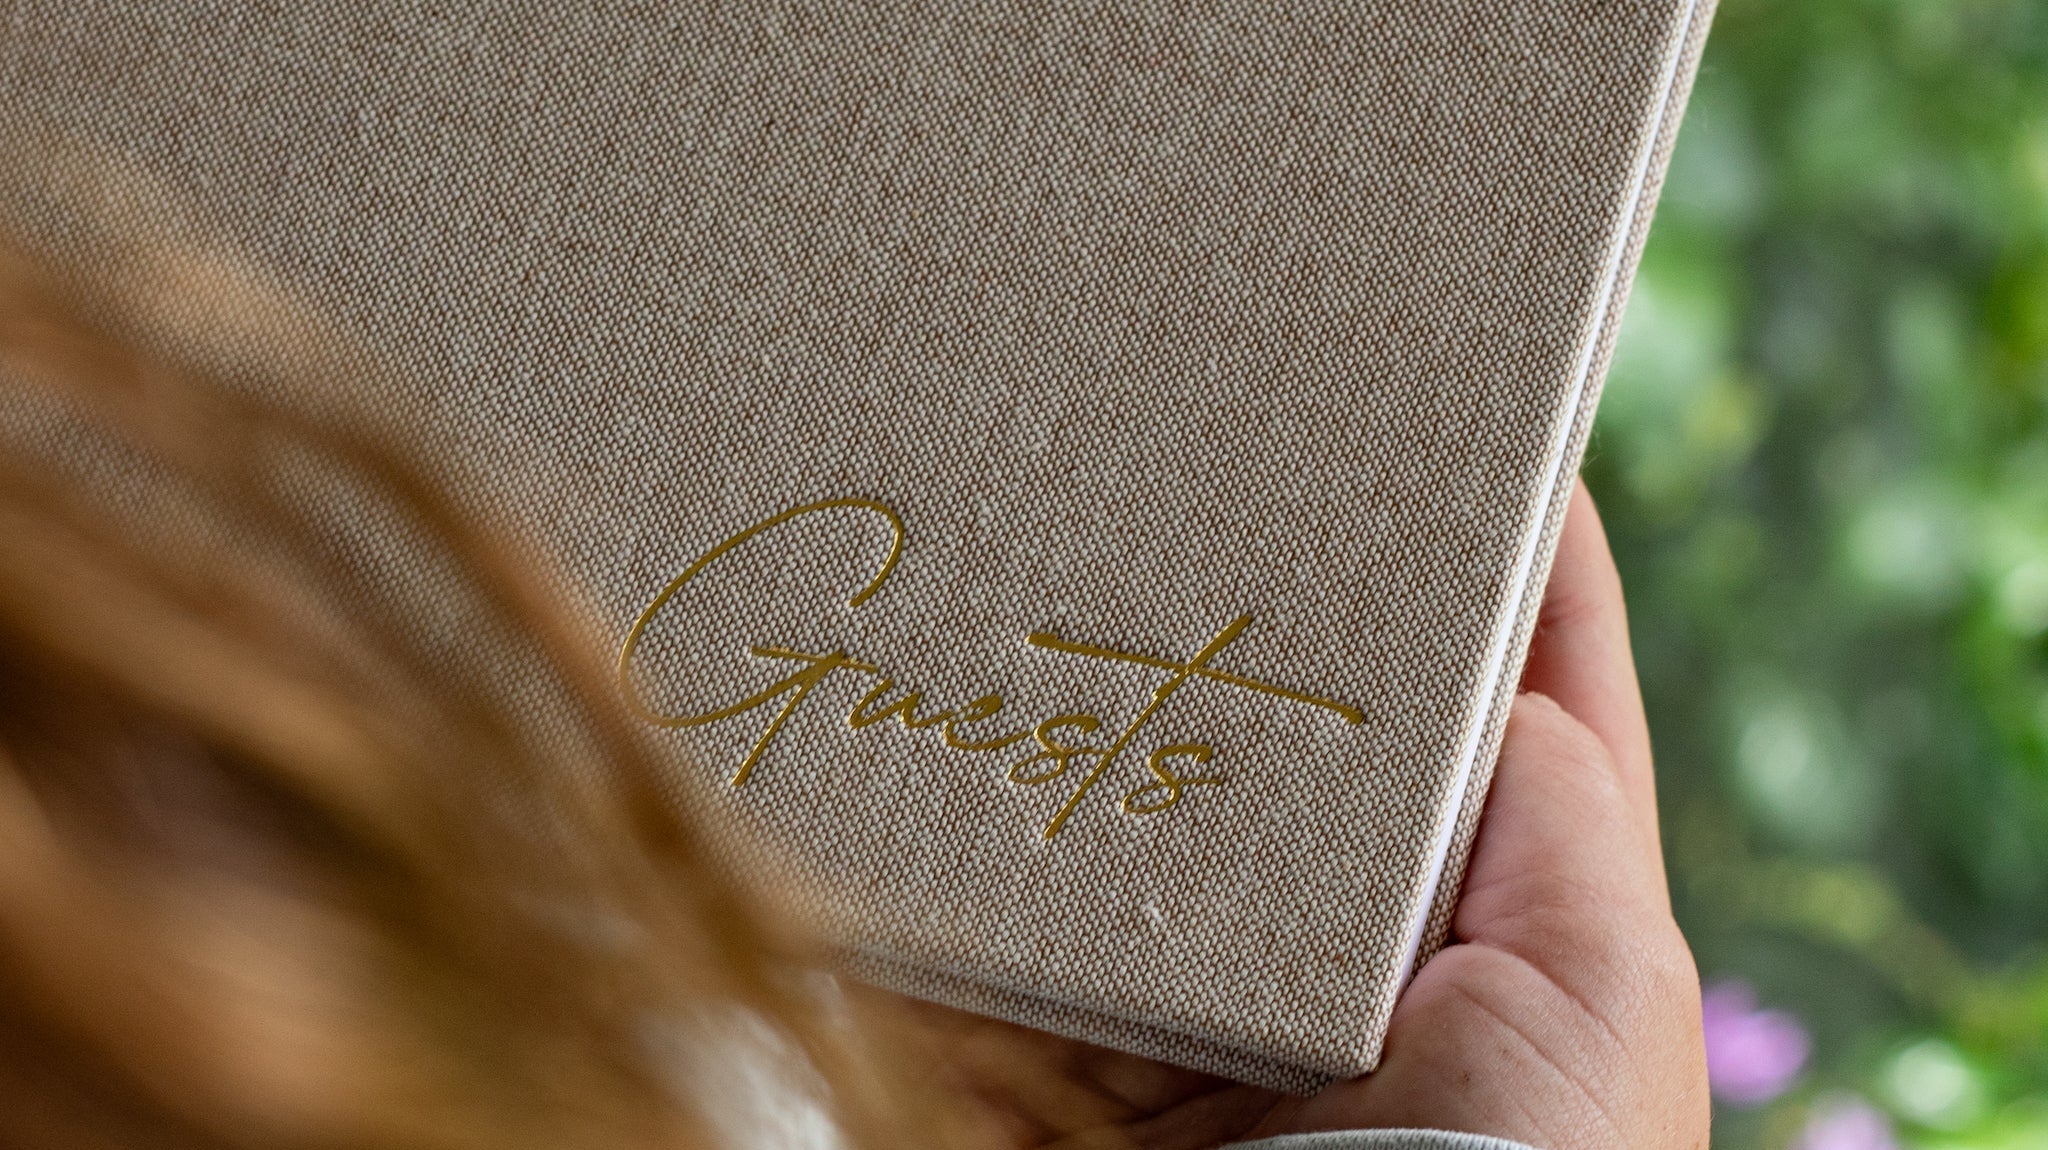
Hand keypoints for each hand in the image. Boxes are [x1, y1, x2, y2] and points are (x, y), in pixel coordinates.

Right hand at [894, 481, 1707, 1149]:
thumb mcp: (1605, 1002)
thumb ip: (1564, 821)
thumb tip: (1510, 677)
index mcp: (1465, 925)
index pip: (1494, 704)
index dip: (1488, 562)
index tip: (1453, 416)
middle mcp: (1306, 944)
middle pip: (1267, 724)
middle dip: (1228, 592)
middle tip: (1183, 432)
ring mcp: (1157, 988)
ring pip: (1105, 786)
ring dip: (1056, 676)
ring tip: (1011, 515)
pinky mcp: (1025, 1039)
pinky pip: (963, 891)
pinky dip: (922, 803)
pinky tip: (895, 678)